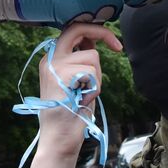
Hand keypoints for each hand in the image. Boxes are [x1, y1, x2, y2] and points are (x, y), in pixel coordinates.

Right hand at [34, 23, 121, 160]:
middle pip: (77, 28)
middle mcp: (49, 59)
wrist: (59, 139)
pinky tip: (83, 100)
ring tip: (85, 95)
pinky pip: (91, 71)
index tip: (114, 44)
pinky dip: (95, 87)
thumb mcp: (76, 81)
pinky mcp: (60, 75)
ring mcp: (53, 66)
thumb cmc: (71, 113)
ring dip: (98, 77)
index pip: (72, 30)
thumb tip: (93, 41)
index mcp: (51, 59)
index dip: (95, 31)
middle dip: (102, 33)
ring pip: (92, 56)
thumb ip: (80, 60)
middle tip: (118, 47)